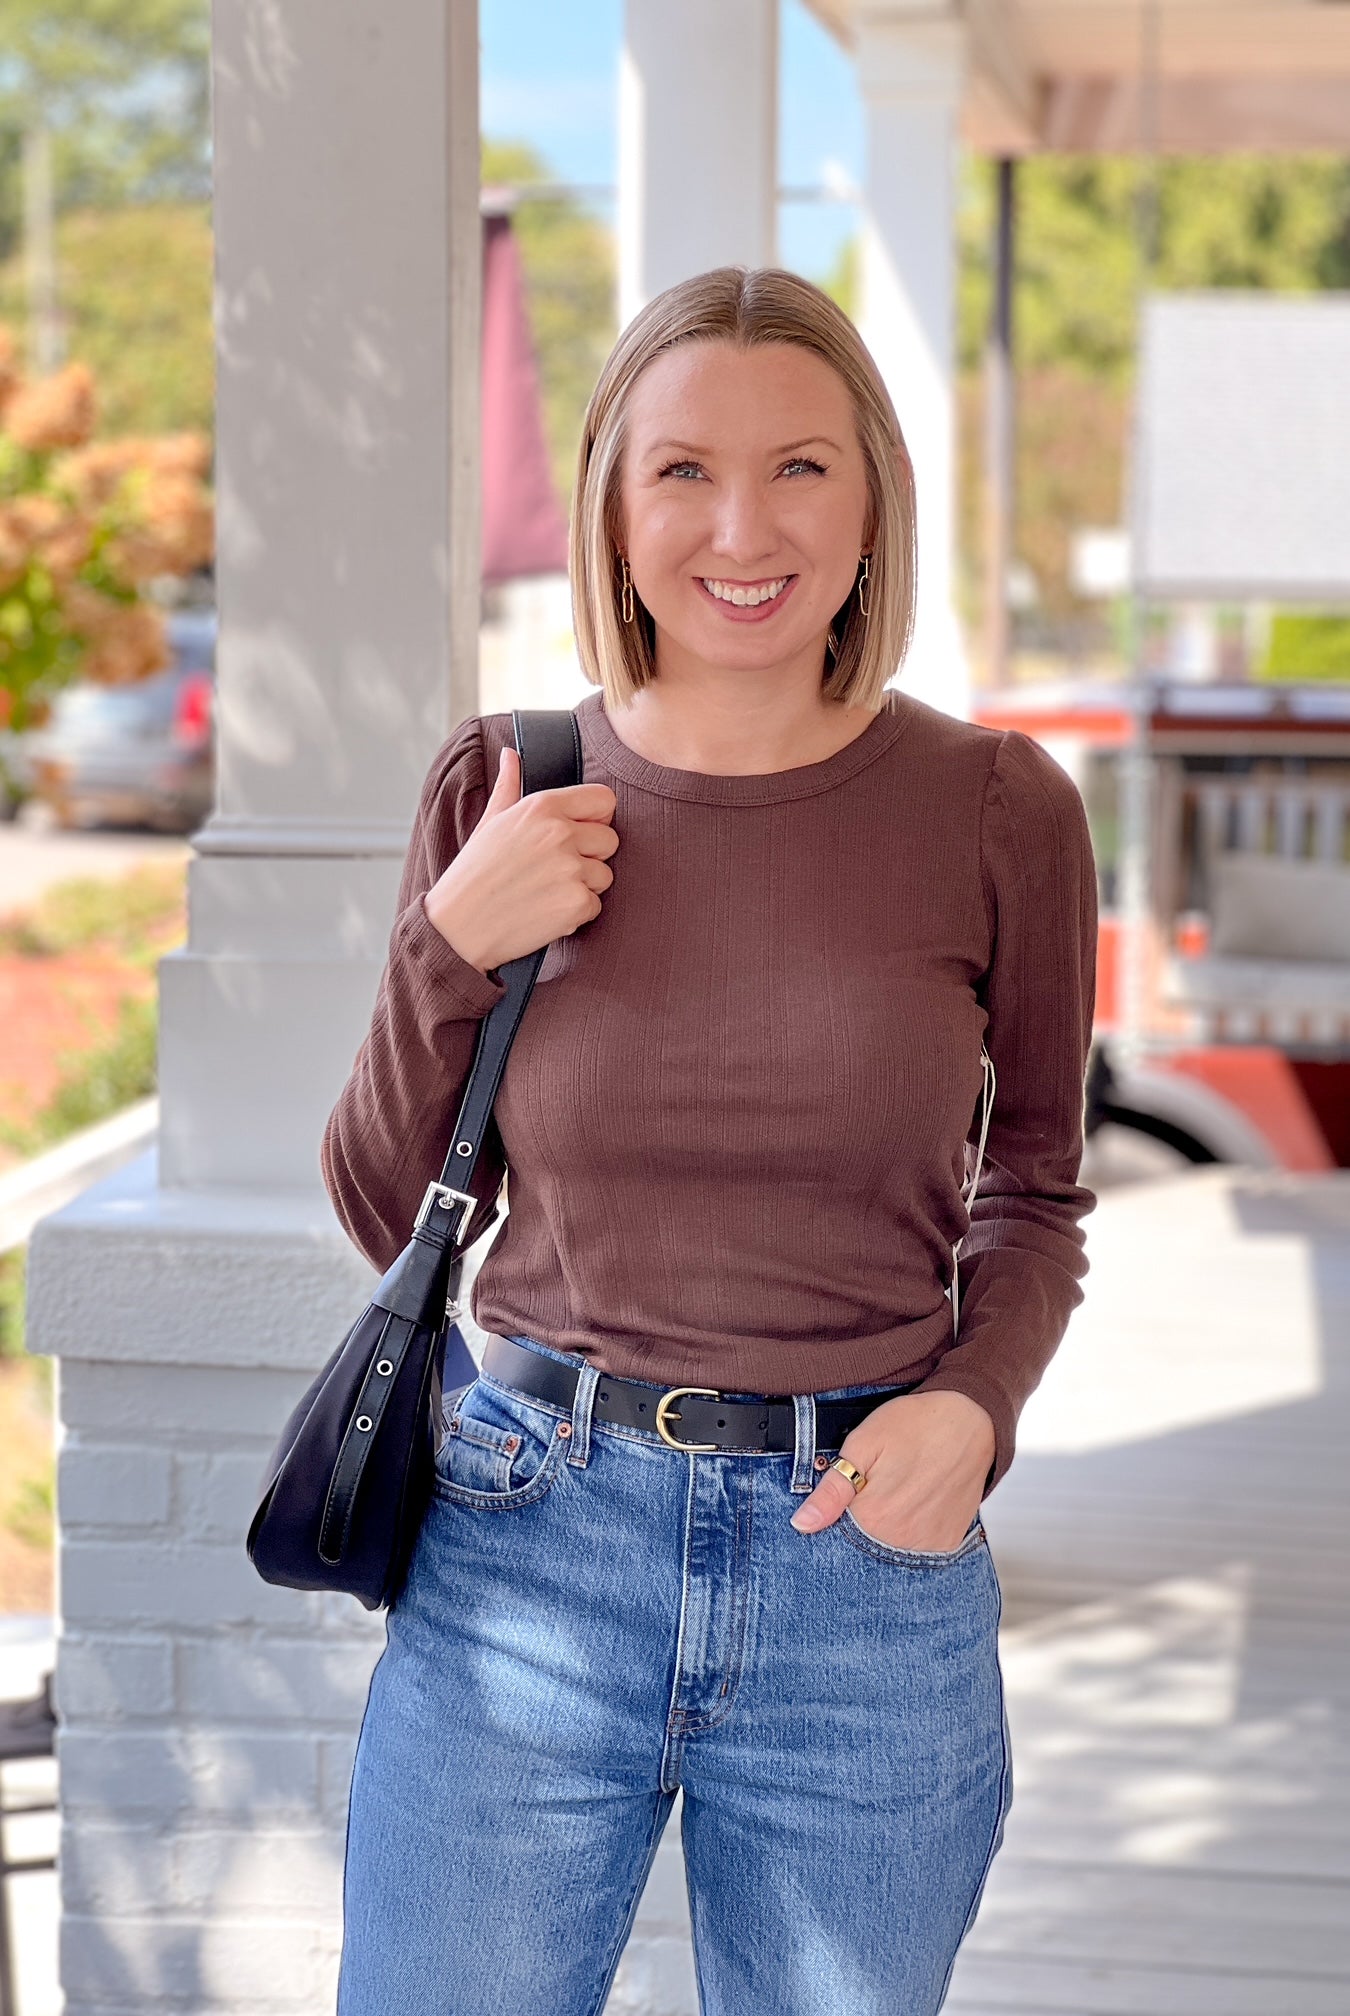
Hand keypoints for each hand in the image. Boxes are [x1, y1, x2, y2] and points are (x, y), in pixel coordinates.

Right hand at [423, 746, 619, 973]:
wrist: (458, 927)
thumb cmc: (473, 874)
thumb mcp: (489, 823)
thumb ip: (509, 786)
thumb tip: (511, 755)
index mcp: (542, 807)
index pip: (604, 799)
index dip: (595, 818)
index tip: (578, 834)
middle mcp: (560, 833)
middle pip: (610, 839)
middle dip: (590, 856)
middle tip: (554, 870)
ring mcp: (571, 869)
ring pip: (605, 875)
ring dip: (583, 887)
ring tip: (546, 891)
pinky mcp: (576, 904)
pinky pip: (596, 905)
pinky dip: (575, 913)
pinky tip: (545, 912)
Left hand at [789, 1391, 995, 1552]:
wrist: (972, 1419)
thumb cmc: (914, 1424)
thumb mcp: (863, 1444)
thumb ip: (832, 1491)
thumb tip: (801, 1524)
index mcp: (873, 1517)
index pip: (834, 1536)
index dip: (833, 1513)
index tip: (843, 1494)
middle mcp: (901, 1540)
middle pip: (863, 1546)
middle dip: (858, 1523)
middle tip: (875, 1485)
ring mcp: (927, 1544)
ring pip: (890, 1549)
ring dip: (885, 1529)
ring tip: (896, 1491)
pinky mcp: (947, 1541)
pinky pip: (918, 1548)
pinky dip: (910, 1532)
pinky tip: (914, 1502)